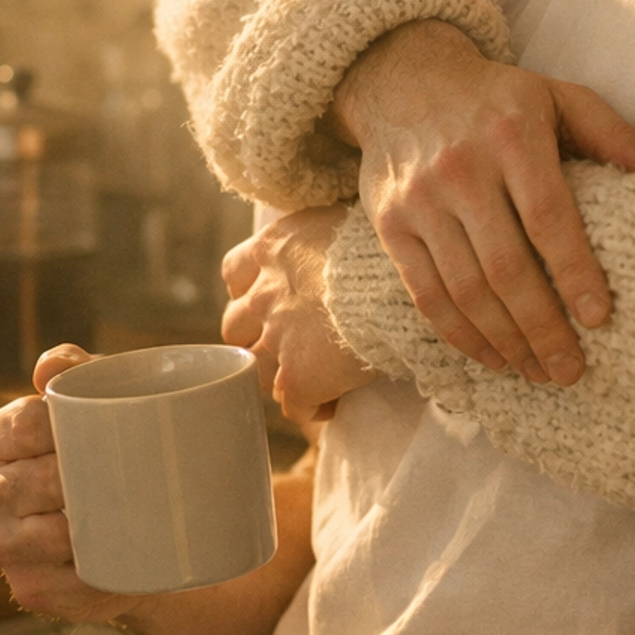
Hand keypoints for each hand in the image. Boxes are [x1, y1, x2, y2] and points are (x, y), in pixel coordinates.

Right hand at [0, 344, 137, 621]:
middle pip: (38, 479)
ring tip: (127, 515)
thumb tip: (48, 368)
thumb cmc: (110, 448)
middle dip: (85, 478)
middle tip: (133, 474)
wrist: (137, 525)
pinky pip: (63, 584)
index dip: (68, 426)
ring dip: (88, 528)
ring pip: (46, 535)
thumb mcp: (100, 399)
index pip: (26, 424)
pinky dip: (94, 576)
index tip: (112, 427)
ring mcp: (3, 545)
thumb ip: (77, 371)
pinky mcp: (29, 588)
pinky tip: (116, 563)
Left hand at [221, 206, 373, 424]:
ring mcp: (276, 337)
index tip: (273, 299)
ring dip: (280, 376)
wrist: (399, 281)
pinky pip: (293, 406)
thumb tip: (332, 254)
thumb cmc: (385, 249)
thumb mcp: (342, 225)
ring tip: (313, 378)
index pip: (234, 273)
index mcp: (273, 249)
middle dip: (257, 337)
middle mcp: (264, 293)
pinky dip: (311, 409)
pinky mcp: (297, 376)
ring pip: (257, 371)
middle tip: (291, 344)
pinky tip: (334, 402)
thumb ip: (319, 242)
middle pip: (236, 326)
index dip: (250, 290)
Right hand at [331, 21, 634, 384]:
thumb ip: (610, 134)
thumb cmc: (497, 99)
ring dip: (505, 342)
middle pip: (505, 266)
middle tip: (572, 371)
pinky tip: (493, 357)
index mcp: (512, 135)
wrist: (402, 80)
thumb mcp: (558, 96)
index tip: (599, 318)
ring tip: (539, 373)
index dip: (574, 272)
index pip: (547, 216)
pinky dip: (461, 334)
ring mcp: (420, 200)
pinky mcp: (390, 224)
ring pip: (464, 290)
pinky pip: (425, 293)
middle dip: (542, 328)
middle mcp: (461, 168)